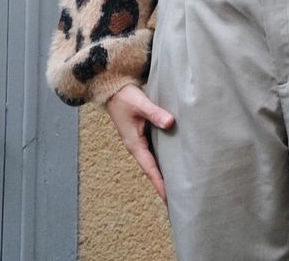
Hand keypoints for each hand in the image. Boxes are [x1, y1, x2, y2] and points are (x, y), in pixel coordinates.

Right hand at [105, 83, 174, 203]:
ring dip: (162, 173)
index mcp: (135, 144)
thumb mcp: (141, 104)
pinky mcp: (142, 134)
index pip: (150, 168)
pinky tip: (171, 162)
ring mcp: (139, 141)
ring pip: (153, 161)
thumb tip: (170, 123)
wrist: (112, 89)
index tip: (168, 198)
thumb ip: (155, 113)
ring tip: (176, 186)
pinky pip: (154, 151)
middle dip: (162, 184)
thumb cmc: (125, 97)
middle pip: (152, 169)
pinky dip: (162, 159)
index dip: (160, 183)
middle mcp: (137, 146)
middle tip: (176, 199)